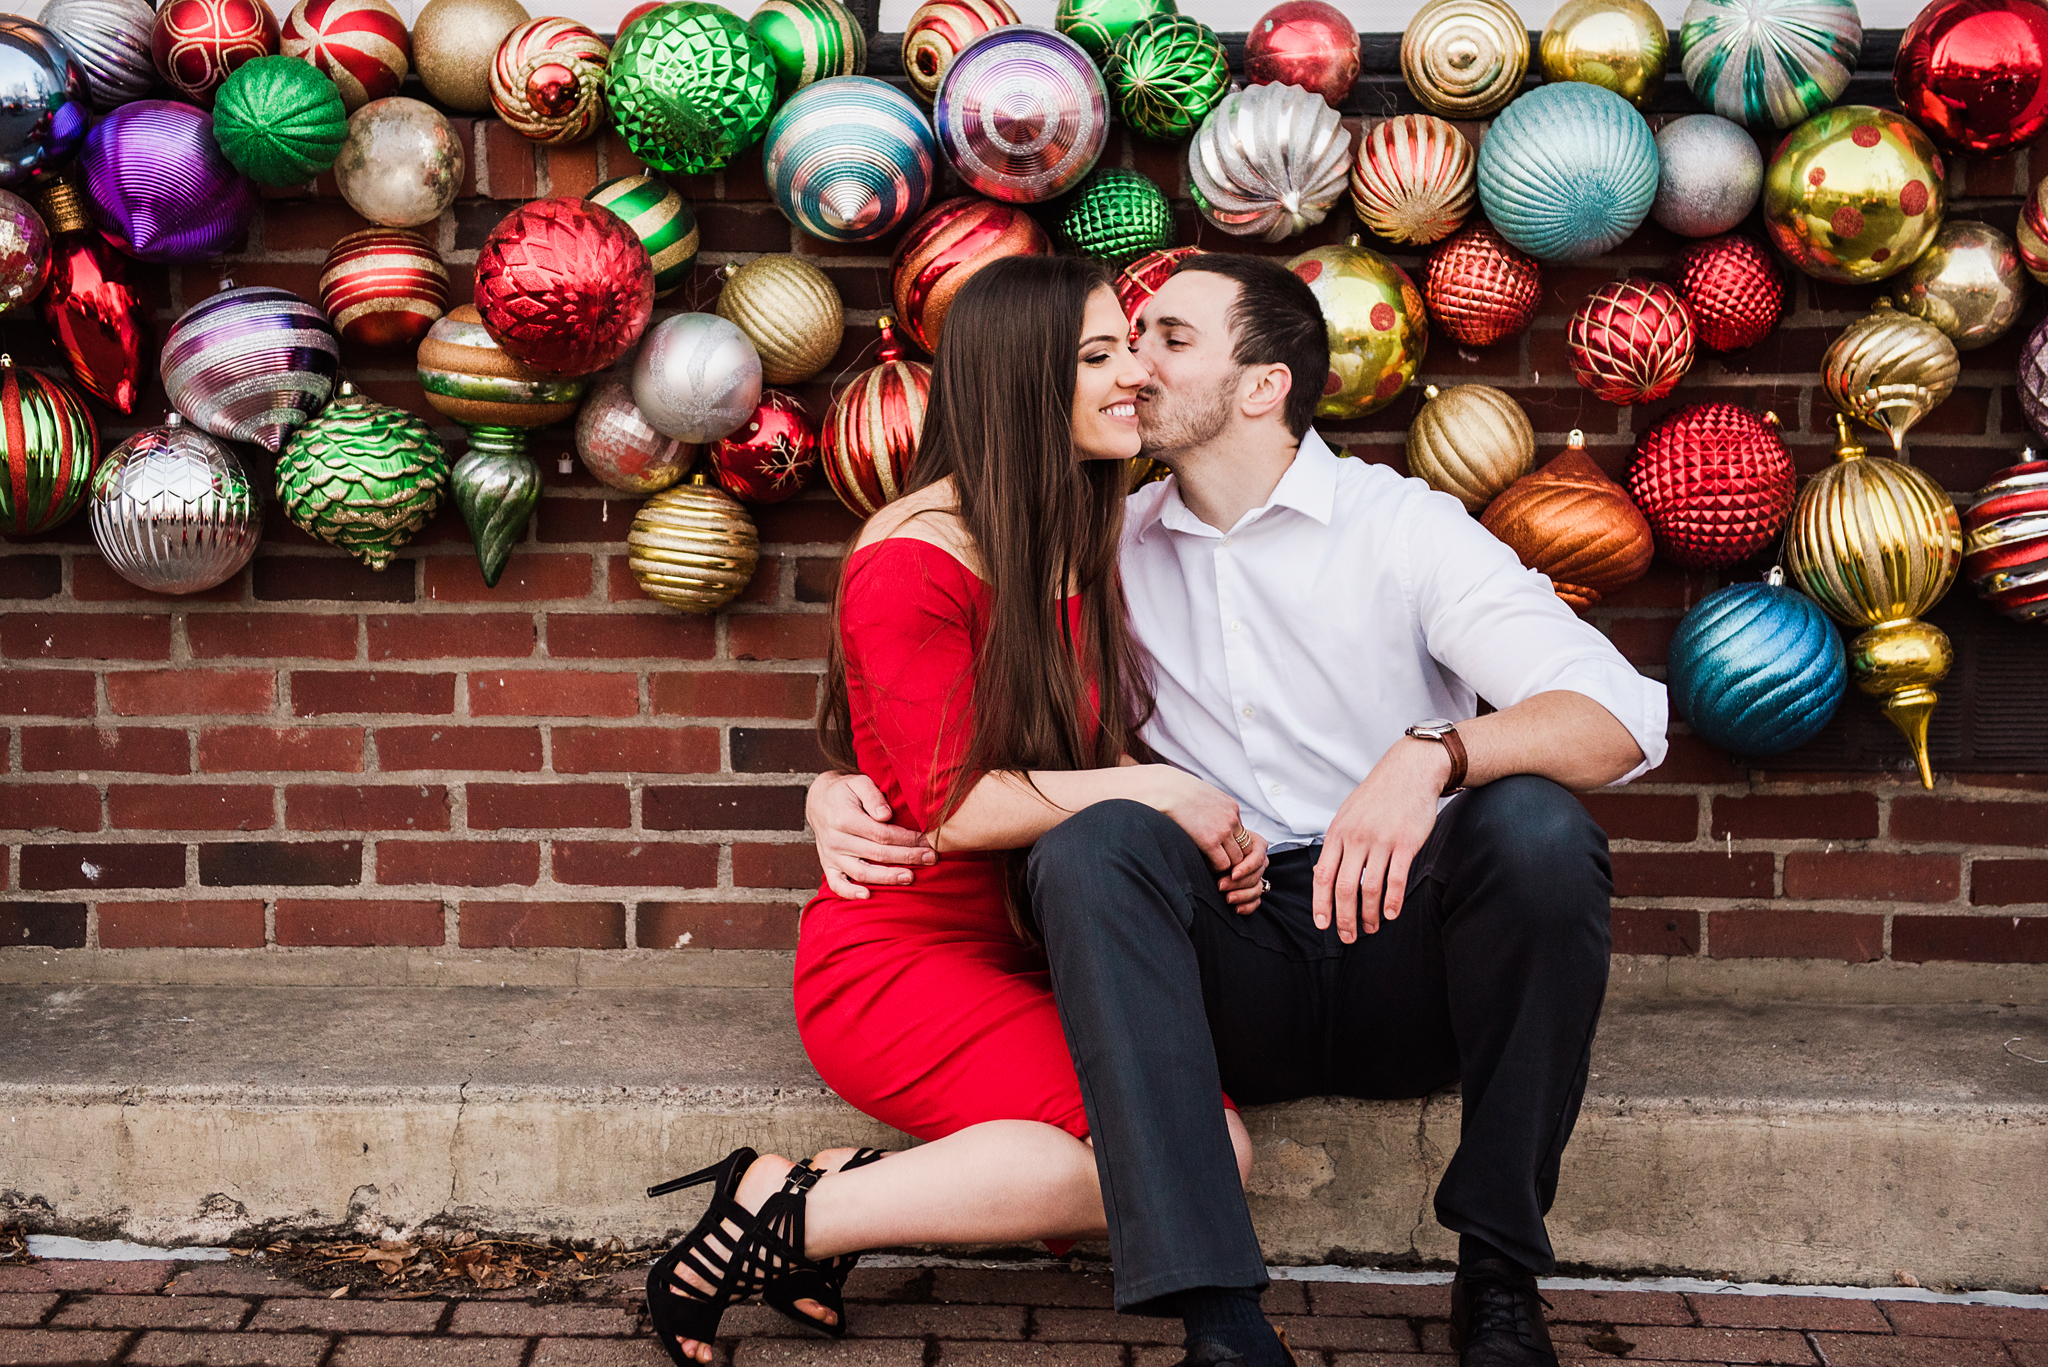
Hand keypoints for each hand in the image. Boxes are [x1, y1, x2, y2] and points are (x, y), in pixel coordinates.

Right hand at [807, 770, 933, 899]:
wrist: (819, 800)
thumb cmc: (846, 790)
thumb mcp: (858, 782)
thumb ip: (873, 796)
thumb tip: (886, 815)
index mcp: (845, 818)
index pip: (882, 834)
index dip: (906, 839)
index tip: (927, 840)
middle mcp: (836, 840)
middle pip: (877, 854)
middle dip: (907, 857)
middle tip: (931, 858)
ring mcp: (831, 855)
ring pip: (861, 872)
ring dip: (888, 878)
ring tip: (910, 878)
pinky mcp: (828, 865)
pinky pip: (836, 884)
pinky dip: (850, 893)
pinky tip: (867, 896)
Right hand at [1143, 764, 1249, 872]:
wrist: (1167, 790)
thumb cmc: (1177, 792)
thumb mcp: (1204, 795)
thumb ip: (1213, 808)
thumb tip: (1208, 817)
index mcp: (1231, 807)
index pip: (1242, 833)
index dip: (1232, 845)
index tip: (1219, 849)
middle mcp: (1232, 818)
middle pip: (1245, 848)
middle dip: (1233, 857)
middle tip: (1217, 861)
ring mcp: (1223, 830)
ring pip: (1236, 858)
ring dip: (1224, 864)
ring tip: (1209, 864)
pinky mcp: (1210, 841)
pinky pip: (1222, 864)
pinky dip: (1215, 868)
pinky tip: (1203, 864)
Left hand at [1218, 830, 1267, 914]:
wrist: (1207, 853)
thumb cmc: (1212, 843)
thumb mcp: (1217, 841)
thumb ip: (1221, 849)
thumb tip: (1215, 860)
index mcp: (1256, 844)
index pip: (1258, 858)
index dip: (1247, 867)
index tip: (1233, 874)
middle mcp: (1259, 861)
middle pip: (1257, 875)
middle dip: (1238, 883)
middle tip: (1220, 886)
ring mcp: (1258, 876)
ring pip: (1258, 889)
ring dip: (1242, 895)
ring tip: (1227, 898)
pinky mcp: (1253, 890)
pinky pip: (1256, 901)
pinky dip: (1247, 906)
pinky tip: (1237, 908)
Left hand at [1311, 739, 1448, 942]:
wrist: (1409, 771)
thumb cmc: (1377, 795)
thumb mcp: (1347, 814)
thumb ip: (1336, 843)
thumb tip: (1322, 873)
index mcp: (1337, 833)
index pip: (1322, 876)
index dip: (1321, 904)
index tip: (1322, 924)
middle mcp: (1356, 838)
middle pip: (1344, 887)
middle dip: (1344, 918)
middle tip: (1348, 936)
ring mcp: (1381, 840)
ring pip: (1370, 887)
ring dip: (1370, 914)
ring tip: (1371, 927)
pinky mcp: (1405, 842)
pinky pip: (1396, 879)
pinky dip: (1392, 901)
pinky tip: (1391, 914)